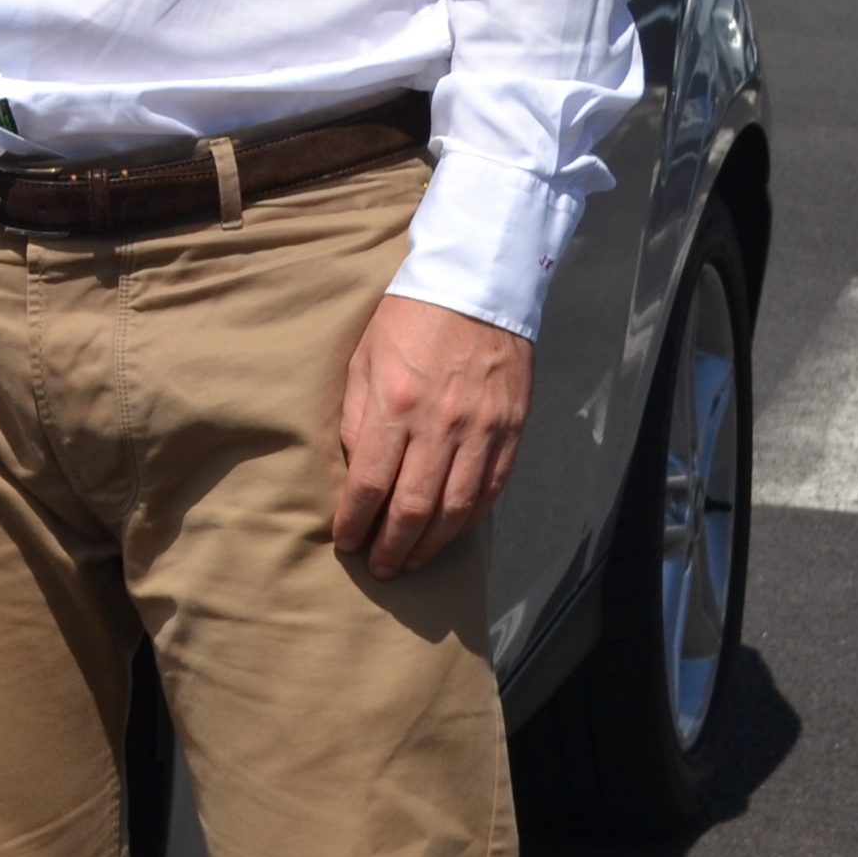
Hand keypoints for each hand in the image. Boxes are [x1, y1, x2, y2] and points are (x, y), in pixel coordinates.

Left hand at [332, 293, 530, 578]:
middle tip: (379, 568)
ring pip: (456, 508)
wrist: (476, 288)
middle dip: (393, 546)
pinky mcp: (512, 431)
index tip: (345, 542)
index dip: (355, 522)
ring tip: (412, 562)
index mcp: (396, 405)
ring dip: (432, 544)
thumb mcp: (363, 360)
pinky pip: (490, 490)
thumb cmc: (407, 320)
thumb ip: (358, 419)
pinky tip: (450, 534)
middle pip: (414, 507)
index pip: (371, 484)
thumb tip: (357, 472)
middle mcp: (442, 424)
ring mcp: (483, 431)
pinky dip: (469, 520)